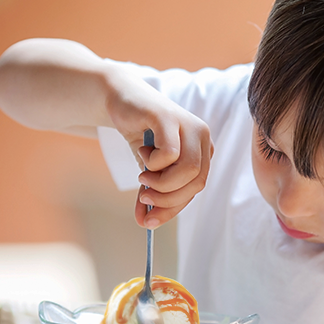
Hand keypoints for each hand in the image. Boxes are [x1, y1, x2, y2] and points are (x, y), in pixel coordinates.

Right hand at [102, 75, 212, 228]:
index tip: (150, 222)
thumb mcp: (147, 170)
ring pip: (188, 170)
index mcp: (203, 150)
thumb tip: (145, 223)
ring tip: (142, 176)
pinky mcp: (170, 117)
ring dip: (161, 183)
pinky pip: (170, 153)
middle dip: (168, 199)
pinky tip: (142, 153)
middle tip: (144, 198)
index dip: (174, 208)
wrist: (120, 100)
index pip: (197, 188)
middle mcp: (202, 137)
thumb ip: (150, 194)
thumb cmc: (139, 136)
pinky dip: (154, 162)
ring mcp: (189, 125)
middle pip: (197, 182)